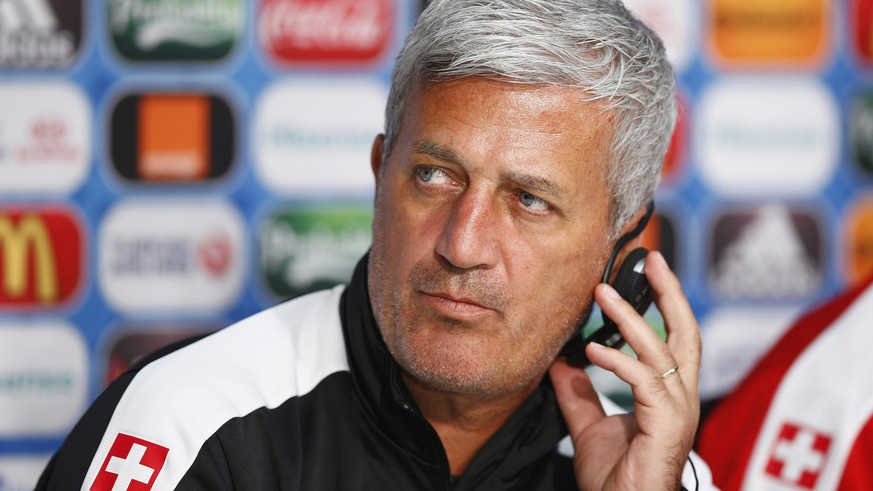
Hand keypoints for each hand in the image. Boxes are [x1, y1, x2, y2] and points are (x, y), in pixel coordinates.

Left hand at [549, 250, 700, 489]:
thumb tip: (562, 361)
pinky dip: (618, 361)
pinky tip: (592, 350)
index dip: (662, 304)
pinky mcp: (668, 425)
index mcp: (667, 395)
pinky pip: (645, 381)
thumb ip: (578, 394)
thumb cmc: (615, 479)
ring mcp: (678, 411)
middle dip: (670, 293)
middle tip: (651, 260)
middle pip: (685, 333)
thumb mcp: (588, 427)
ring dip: (632, 318)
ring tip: (602, 293)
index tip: (644, 274)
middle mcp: (680, 398)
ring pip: (663, 350)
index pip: (672, 338)